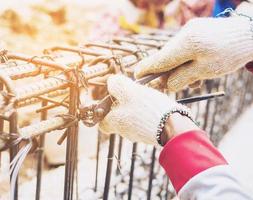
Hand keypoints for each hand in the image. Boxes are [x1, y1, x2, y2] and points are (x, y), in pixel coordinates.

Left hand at [98, 75, 193, 144]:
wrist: (172, 125)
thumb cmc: (148, 109)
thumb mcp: (128, 91)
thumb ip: (116, 85)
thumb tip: (111, 82)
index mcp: (115, 123)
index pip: (102, 123)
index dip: (104, 112)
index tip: (111, 101)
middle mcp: (124, 132)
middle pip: (117, 119)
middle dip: (123, 107)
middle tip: (132, 95)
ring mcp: (138, 134)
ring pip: (131, 120)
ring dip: (136, 109)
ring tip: (145, 99)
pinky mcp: (151, 134)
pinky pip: (144, 122)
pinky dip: (146, 114)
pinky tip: (154, 106)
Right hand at [135, 16, 252, 91]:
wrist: (248, 35)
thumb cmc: (229, 55)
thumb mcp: (204, 72)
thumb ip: (181, 78)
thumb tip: (166, 84)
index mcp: (186, 44)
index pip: (160, 59)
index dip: (147, 69)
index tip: (136, 76)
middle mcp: (184, 34)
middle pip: (165, 57)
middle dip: (163, 73)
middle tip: (163, 87)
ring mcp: (189, 31)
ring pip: (174, 54)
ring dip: (176, 69)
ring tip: (192, 81)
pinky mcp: (194, 31)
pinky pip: (182, 49)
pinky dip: (184, 61)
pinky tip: (195, 71)